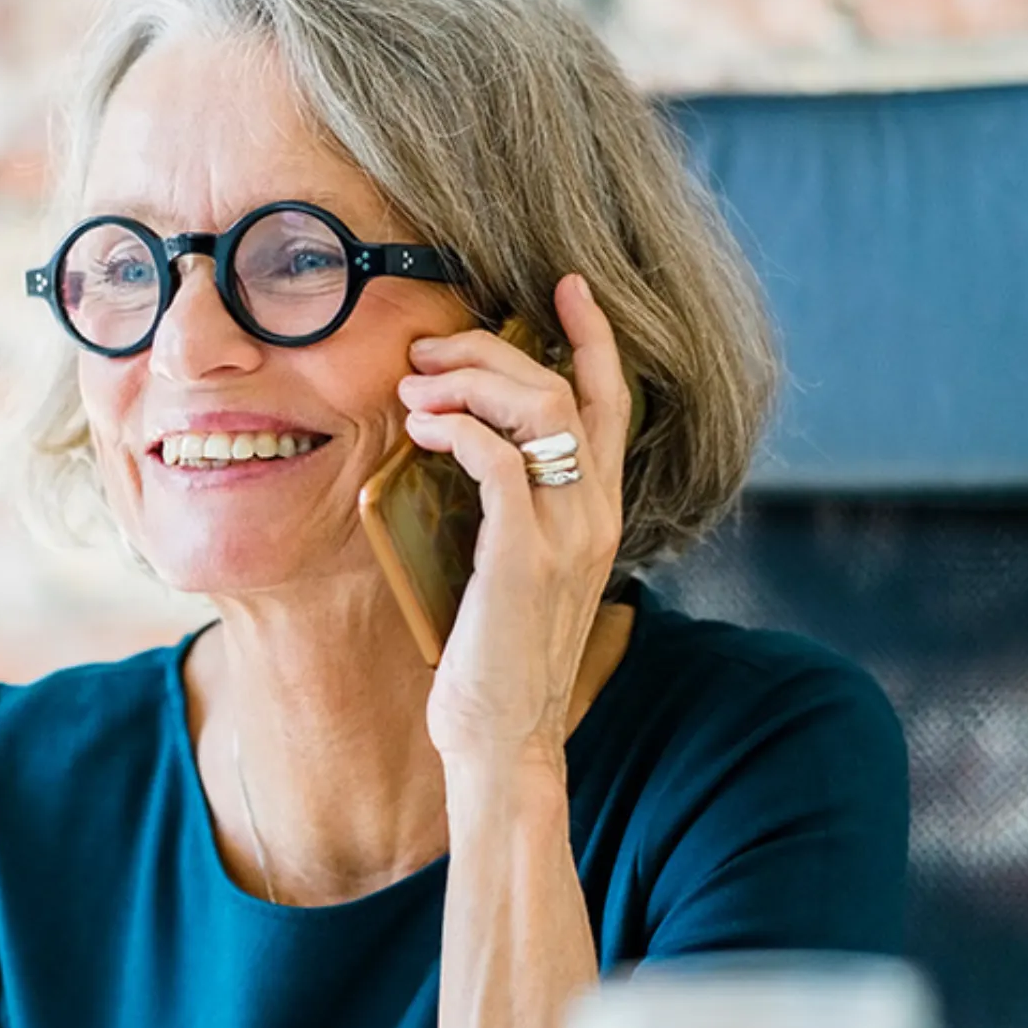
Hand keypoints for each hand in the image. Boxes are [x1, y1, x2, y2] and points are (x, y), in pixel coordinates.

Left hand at [397, 273, 628, 778]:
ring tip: (415, 388)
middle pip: (565, 387)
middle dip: (492, 351)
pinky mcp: (525, 556)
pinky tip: (421, 430)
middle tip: (428, 352)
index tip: (564, 287)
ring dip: (468, 381)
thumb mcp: (515, 572)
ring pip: (538, 409)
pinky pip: (498, 460)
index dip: (595, 337)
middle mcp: (595, 515)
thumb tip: (466, 454)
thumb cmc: (496, 661)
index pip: (612, 403)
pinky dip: (457, 429)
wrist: (505, 739)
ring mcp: (567, 534)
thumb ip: (513, 513)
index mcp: (600, 513)